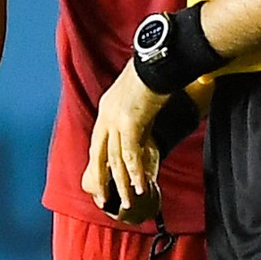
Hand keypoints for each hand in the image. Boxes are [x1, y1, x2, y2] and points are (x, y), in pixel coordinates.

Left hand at [84, 62, 168, 220]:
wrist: (161, 58)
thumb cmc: (158, 71)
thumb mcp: (142, 95)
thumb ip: (140, 112)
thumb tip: (146, 120)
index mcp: (107, 108)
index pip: (100, 142)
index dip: (100, 162)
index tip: (102, 179)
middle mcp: (106, 114)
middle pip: (99, 155)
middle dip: (101, 179)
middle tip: (102, 200)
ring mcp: (115, 119)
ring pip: (115, 159)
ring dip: (121, 183)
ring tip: (126, 201)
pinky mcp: (130, 122)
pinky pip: (131, 154)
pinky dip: (136, 173)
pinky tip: (140, 187)